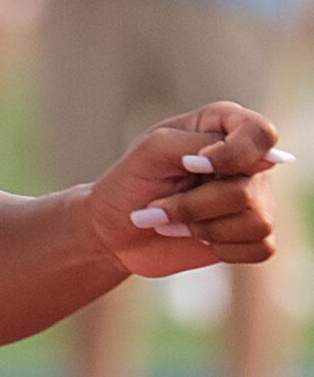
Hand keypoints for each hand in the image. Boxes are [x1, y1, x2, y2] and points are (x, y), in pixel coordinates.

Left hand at [88, 102, 285, 278]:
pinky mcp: (252, 234)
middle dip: (193, 205)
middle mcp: (249, 161)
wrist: (113, 231)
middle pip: (249, 188)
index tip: (190, 165)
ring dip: (202, 228)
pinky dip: (221, 248)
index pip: (261, 134)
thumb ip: (198, 143)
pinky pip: (261, 248)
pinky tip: (195, 238)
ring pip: (257, 222)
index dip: (233, 154)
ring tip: (172, 222)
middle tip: (156, 207)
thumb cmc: (130, 183)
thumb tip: (263, 160)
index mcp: (225, 127)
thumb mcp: (152, 151)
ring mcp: (255, 198)